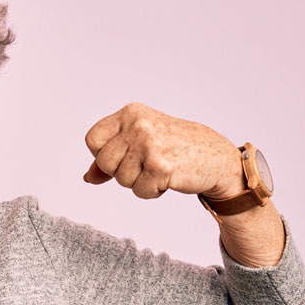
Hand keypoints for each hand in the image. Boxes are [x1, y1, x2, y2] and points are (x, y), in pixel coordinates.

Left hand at [82, 102, 243, 199]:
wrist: (216, 157)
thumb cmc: (176, 148)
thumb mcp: (140, 142)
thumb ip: (111, 156)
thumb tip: (88, 178)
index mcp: (131, 113)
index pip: (92, 139)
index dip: (103, 154)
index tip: (124, 156)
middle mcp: (138, 124)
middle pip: (104, 162)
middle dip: (121, 172)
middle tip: (145, 164)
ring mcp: (149, 144)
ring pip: (121, 179)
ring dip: (139, 182)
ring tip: (159, 169)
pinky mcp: (161, 166)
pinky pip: (139, 191)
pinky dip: (152, 192)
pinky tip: (168, 178)